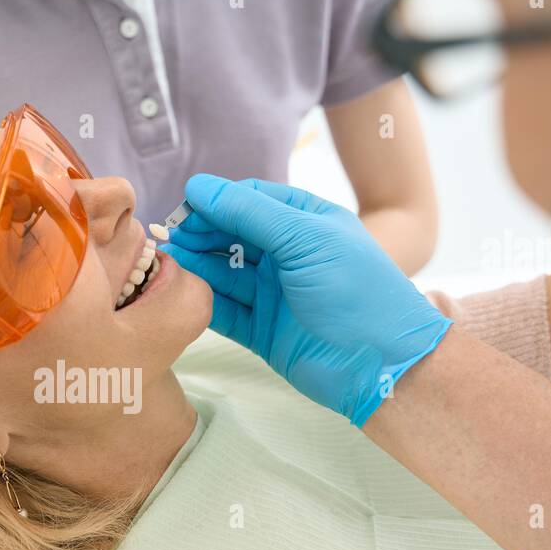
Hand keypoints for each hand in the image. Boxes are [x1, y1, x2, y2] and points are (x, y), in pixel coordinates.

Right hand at [161, 174, 451, 425]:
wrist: (382, 362)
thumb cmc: (355, 290)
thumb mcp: (304, 237)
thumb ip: (248, 211)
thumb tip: (198, 187)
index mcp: (305, 222)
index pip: (249, 200)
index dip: (216, 202)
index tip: (185, 208)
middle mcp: (288, 255)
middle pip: (231, 235)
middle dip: (200, 235)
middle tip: (169, 239)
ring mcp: (275, 293)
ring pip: (224, 273)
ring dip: (196, 267)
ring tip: (168, 265)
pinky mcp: (263, 331)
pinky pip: (225, 311)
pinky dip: (204, 301)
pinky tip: (184, 294)